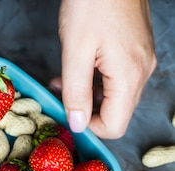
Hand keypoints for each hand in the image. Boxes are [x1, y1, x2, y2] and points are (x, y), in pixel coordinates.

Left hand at [58, 0, 156, 138]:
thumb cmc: (92, 4)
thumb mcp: (75, 51)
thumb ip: (76, 92)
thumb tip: (77, 124)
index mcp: (129, 75)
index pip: (115, 125)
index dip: (88, 128)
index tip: (64, 115)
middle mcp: (141, 71)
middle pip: (116, 113)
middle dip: (85, 111)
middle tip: (59, 96)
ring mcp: (141, 60)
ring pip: (115, 96)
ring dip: (87, 96)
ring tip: (63, 81)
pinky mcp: (135, 51)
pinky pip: (116, 79)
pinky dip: (95, 81)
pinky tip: (76, 69)